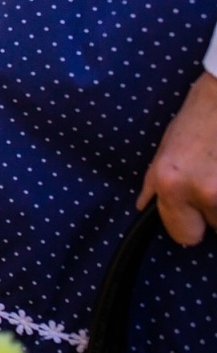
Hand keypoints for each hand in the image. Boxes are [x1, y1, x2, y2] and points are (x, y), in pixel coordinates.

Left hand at [137, 71, 216, 245]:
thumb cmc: (198, 117)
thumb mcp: (166, 150)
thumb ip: (156, 184)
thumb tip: (143, 209)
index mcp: (172, 184)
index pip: (184, 236)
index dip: (190, 225)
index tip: (194, 214)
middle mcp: (205, 192)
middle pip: (216, 229)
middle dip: (214, 213)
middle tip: (212, 181)